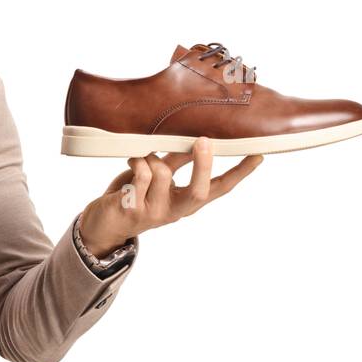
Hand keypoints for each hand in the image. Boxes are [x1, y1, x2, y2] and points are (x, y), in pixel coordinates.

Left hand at [78, 137, 262, 253]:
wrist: (102, 224)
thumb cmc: (134, 194)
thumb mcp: (160, 177)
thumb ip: (177, 160)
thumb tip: (195, 138)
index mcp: (187, 202)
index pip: (220, 188)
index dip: (240, 173)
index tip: (258, 155)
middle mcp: (176, 210)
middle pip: (199, 191)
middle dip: (203, 165)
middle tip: (204, 140)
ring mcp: (155, 212)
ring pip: (162, 172)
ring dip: (151, 156)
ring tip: (141, 157)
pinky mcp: (133, 210)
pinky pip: (141, 174)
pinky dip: (137, 160)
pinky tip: (131, 160)